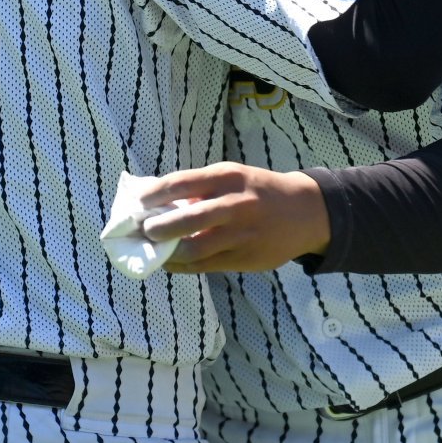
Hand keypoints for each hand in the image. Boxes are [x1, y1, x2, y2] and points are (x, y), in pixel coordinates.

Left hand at [138, 162, 330, 272]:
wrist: (303, 212)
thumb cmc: (256, 191)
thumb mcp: (233, 177)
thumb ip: (200, 187)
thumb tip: (157, 199)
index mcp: (228, 177)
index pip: (183, 183)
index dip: (156, 194)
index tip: (138, 202)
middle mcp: (235, 205)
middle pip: (188, 219)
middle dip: (158, 228)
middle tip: (143, 231)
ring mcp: (241, 234)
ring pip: (195, 249)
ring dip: (168, 253)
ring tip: (153, 251)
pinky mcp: (245, 259)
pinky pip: (206, 266)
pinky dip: (182, 266)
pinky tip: (169, 263)